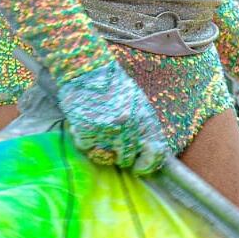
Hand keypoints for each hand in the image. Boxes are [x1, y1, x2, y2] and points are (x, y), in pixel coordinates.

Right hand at [56, 63, 170, 173]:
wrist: (88, 70)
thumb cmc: (113, 85)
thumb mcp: (138, 104)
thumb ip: (144, 128)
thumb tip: (147, 150)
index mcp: (145, 122)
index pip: (155, 155)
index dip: (147, 166)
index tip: (139, 168)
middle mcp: (129, 130)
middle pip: (126, 159)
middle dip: (119, 155)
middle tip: (111, 144)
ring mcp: (108, 132)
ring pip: (104, 157)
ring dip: (99, 148)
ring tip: (96, 132)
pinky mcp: (87, 131)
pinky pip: (86, 147)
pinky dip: (83, 139)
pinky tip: (83, 124)